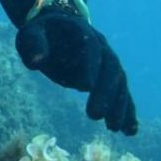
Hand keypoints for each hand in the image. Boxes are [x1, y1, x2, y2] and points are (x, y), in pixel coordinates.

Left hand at [16, 9, 137, 134]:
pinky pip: (123, 94)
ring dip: (119, 106)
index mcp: (83, 32)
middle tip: (94, 115)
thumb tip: (35, 62)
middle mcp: (102, 46)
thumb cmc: (42, 34)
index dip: (90, 66)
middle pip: (110, 68)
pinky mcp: (111, 78)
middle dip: (105, 92)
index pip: (91, 48)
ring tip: (113, 128)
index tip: (86, 87)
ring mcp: (109, 62)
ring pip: (120, 83)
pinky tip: (129, 131)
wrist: (59, 29)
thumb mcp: (30, 34)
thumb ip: (33, 44)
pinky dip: (128, 112)